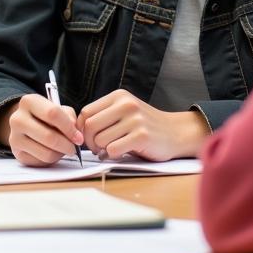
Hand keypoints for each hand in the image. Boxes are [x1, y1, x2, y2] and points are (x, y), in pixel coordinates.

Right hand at [6, 92, 84, 166]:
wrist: (25, 124)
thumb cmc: (45, 116)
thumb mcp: (58, 108)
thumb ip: (69, 117)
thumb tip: (75, 132)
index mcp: (28, 101)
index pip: (52, 114)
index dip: (69, 127)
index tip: (79, 137)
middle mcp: (17, 119)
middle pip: (49, 136)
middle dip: (67, 145)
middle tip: (74, 147)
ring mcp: (14, 137)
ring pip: (46, 153)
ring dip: (60, 154)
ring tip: (63, 148)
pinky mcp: (17, 154)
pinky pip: (41, 162)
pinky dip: (52, 159)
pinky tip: (52, 151)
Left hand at [77, 89, 207, 160]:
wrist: (175, 133)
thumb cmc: (145, 126)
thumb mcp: (125, 112)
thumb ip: (104, 117)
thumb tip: (77, 132)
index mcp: (119, 97)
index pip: (86, 112)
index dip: (82, 129)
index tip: (88, 138)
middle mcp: (126, 105)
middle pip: (90, 126)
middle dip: (89, 142)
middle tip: (98, 148)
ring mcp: (134, 120)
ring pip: (100, 140)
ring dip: (102, 150)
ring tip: (112, 149)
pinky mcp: (141, 136)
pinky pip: (113, 150)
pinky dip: (113, 156)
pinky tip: (122, 153)